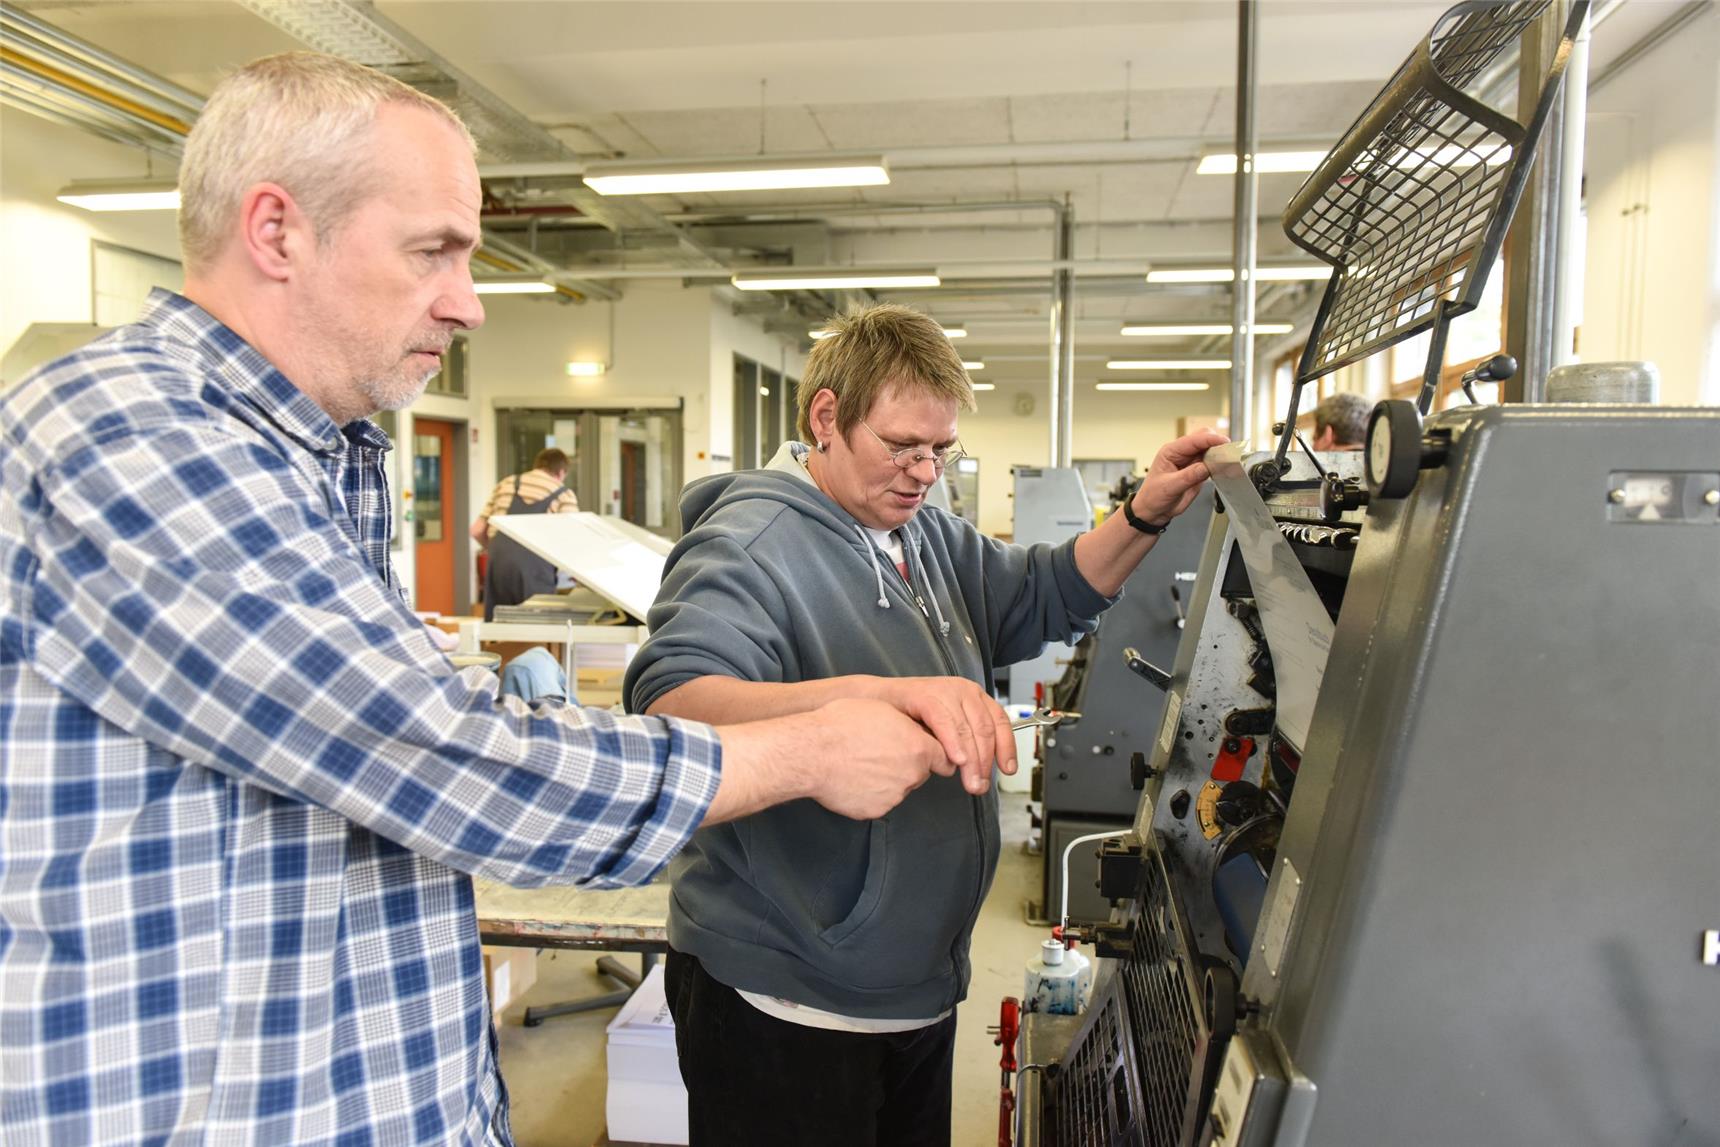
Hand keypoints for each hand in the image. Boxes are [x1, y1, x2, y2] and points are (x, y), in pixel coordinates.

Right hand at [802, 698, 948, 818]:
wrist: (812, 753)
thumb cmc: (841, 725)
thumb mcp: (881, 710)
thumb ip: (906, 726)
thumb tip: (912, 731)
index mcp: (917, 747)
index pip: (943, 757)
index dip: (936, 755)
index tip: (932, 757)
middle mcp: (911, 774)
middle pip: (919, 773)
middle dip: (907, 766)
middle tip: (882, 754)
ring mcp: (894, 796)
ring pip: (899, 788)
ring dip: (888, 780)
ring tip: (861, 765)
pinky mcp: (875, 811)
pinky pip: (879, 802)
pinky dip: (870, 794)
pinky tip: (852, 779)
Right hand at [873, 676, 1014, 795]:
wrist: (876, 702)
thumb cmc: (910, 718)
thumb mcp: (946, 732)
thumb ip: (963, 746)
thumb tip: (977, 773)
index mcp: (974, 697)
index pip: (1000, 723)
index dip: (1007, 748)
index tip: (1008, 770)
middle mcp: (964, 691)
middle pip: (985, 730)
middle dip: (985, 762)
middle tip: (980, 785)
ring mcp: (945, 690)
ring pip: (967, 729)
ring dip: (971, 760)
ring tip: (969, 781)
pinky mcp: (925, 694)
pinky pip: (944, 721)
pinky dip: (953, 742)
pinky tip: (955, 760)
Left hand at [1131, 428, 1229, 523]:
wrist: (1154, 511)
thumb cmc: (1153, 497)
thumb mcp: (1169, 487)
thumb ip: (1188, 476)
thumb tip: (1206, 467)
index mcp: (1171, 451)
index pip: (1193, 440)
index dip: (1210, 439)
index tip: (1223, 441)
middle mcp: (1181, 454)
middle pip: (1204, 439)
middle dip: (1217, 443)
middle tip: (1227, 452)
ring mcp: (1191, 462)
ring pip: (1210, 450)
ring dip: (1220, 454)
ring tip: (1228, 460)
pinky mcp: (1198, 471)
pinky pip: (1212, 463)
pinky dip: (1220, 464)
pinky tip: (1225, 468)